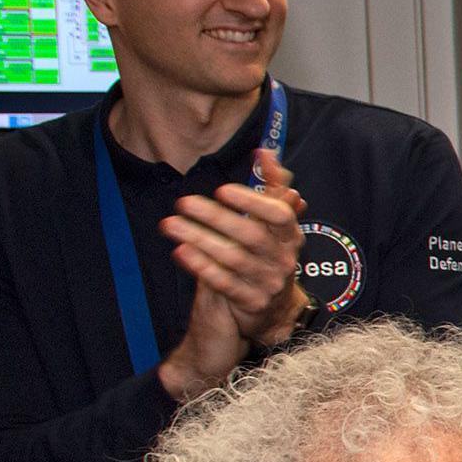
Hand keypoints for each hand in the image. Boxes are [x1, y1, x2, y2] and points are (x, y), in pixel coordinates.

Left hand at [153, 149, 305, 398]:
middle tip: (182, 202)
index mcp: (291, 235)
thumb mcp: (275, 224)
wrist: (273, 310)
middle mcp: (284, 259)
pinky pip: (225, 283)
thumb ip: (272, 187)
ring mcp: (269, 283)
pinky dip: (202, 267)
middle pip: (251, 236)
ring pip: (234, 259)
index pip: (278, 215)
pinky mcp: (252, 303)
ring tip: (170, 225)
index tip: (222, 190)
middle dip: (215, 218)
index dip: (252, 202)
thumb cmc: (268, 255)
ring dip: (200, 239)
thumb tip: (265, 151)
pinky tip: (180, 252)